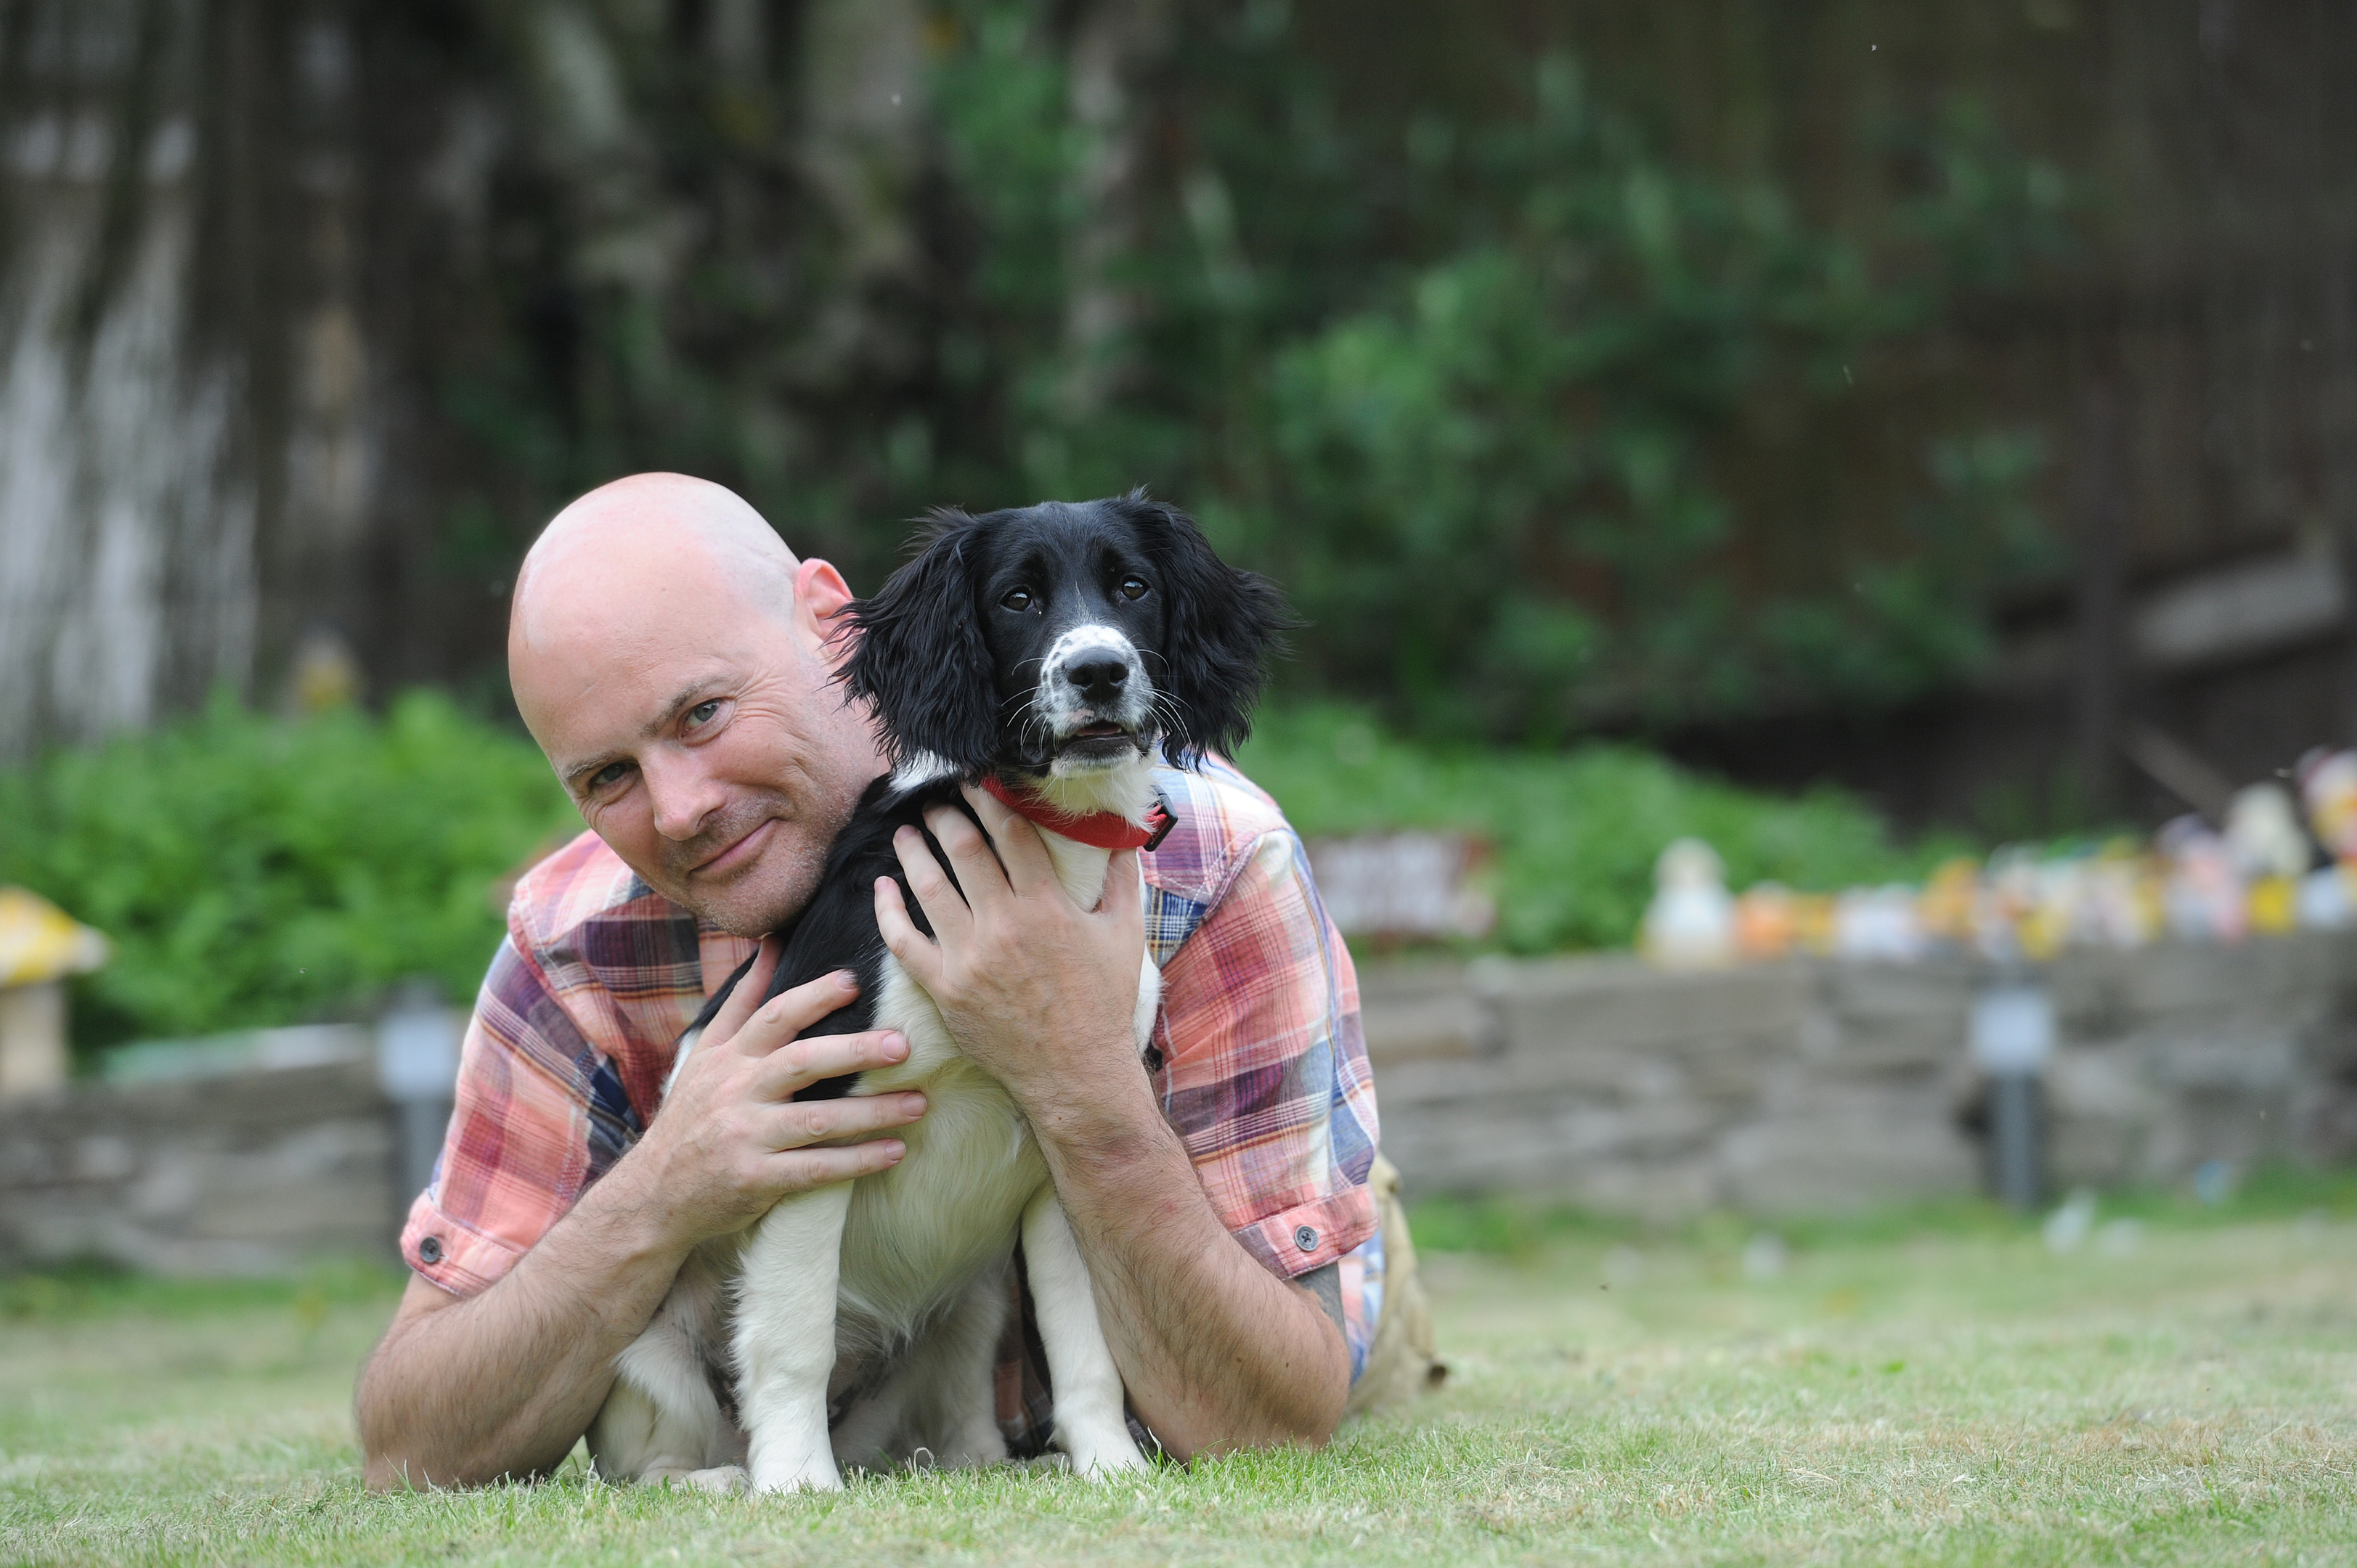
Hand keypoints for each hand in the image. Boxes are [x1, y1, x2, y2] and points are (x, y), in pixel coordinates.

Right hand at [618, 938, 925, 1251]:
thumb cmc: (692, 1116)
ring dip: (872, 1112)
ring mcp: (745, 1137)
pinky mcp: (755, 1180)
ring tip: (919, 1103)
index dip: (813, 997)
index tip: (854, 982)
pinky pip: (816, 1169)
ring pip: (816, 1120)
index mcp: (728, 1058)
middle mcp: (736, 1092)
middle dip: (854, 1051)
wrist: (654, 1193)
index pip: (773, 1018)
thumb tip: (772, 942)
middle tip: (903, 1045)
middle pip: (800, 1062)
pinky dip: (857, 1160)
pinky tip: (895, 1151)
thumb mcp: (705, 1054)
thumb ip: (743, 1001)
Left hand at [873, 784, 1148, 1131]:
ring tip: (908, 831)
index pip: (1010, 832)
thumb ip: (1123, 880)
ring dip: (913, 850)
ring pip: (928, 886)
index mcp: (1048, 905)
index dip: (990, 799)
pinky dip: (888, 909)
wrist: (1076, 1073)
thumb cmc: (1103, 1003)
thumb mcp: (1125, 935)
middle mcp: (1004, 924)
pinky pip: (904, 941)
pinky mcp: (945, 988)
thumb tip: (1124, 836)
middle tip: (936, 802)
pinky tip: (884, 887)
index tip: (976, 782)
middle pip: (962, 849)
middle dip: (945, 816)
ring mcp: (969, 956)